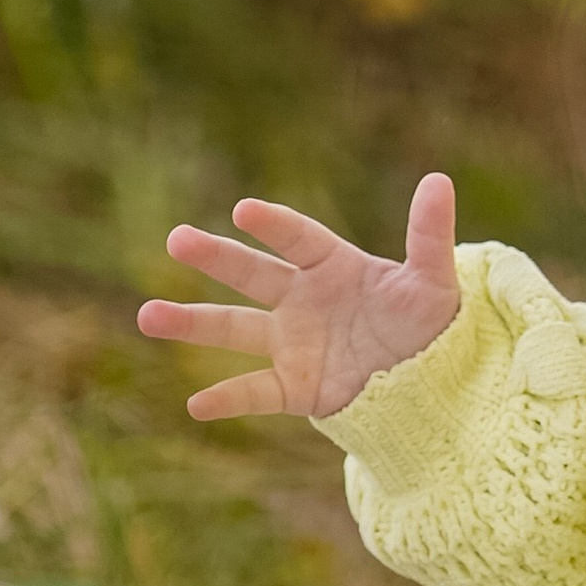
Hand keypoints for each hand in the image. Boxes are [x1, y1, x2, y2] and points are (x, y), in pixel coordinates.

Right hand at [138, 175, 460, 421]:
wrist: (428, 379)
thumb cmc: (429, 322)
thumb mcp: (434, 280)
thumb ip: (430, 235)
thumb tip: (438, 180)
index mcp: (334, 266)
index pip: (300, 240)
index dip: (275, 225)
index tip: (244, 210)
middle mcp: (303, 300)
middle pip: (253, 274)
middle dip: (216, 258)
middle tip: (176, 239)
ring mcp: (294, 343)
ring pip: (235, 329)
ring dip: (193, 323)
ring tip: (148, 315)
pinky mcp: (296, 387)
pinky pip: (255, 391)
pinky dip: (227, 398)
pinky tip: (195, 405)